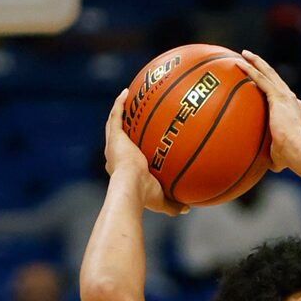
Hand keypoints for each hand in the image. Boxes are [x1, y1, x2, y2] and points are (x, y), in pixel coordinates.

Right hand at [104, 90, 184, 215]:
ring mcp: (112, 144)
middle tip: (131, 117)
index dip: (129, 148)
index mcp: (121, 168)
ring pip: (114, 123)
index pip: (124, 156)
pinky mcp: (114, 136)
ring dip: (120, 110)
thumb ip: (173, 203)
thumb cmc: (144, 196)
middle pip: (118, 136)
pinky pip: (116, 114)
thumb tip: (188, 208)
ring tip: (127, 98)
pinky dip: (120, 103)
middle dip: (123, 126)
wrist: (131, 187)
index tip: (137, 143)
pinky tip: (127, 92)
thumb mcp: (161, 201)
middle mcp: (114, 155)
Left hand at [240, 52, 300, 170]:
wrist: (299, 150)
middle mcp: (291, 99)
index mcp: (293, 110)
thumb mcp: (279, 155)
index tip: (262, 83)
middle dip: (262, 67)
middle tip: (250, 58)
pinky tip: (240, 63)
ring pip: (268, 72)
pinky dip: (251, 70)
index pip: (281, 95)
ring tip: (244, 54)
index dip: (273, 88)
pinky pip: (261, 78)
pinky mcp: (278, 96)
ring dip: (256, 62)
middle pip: (274, 78)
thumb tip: (266, 166)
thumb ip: (273, 155)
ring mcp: (285, 96)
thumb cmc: (291, 157)